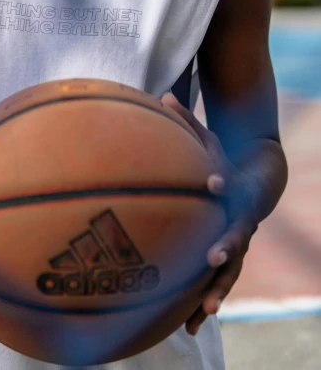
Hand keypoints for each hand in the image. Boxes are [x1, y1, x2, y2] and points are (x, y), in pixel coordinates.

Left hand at [161, 93, 258, 336]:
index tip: (213, 182)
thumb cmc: (224, 158)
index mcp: (232, 188)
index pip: (229, 182)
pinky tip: (188, 326)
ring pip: (231, 269)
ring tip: (205, 310)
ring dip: (218, 288)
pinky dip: (206, 301)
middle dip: (225, 245)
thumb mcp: (209, 140)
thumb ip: (186, 123)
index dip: (221, 180)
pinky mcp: (231, 257)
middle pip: (236, 233)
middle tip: (212, 257)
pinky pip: (219, 283)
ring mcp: (238, 240)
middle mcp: (239, 217)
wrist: (260, 181)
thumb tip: (162, 96)